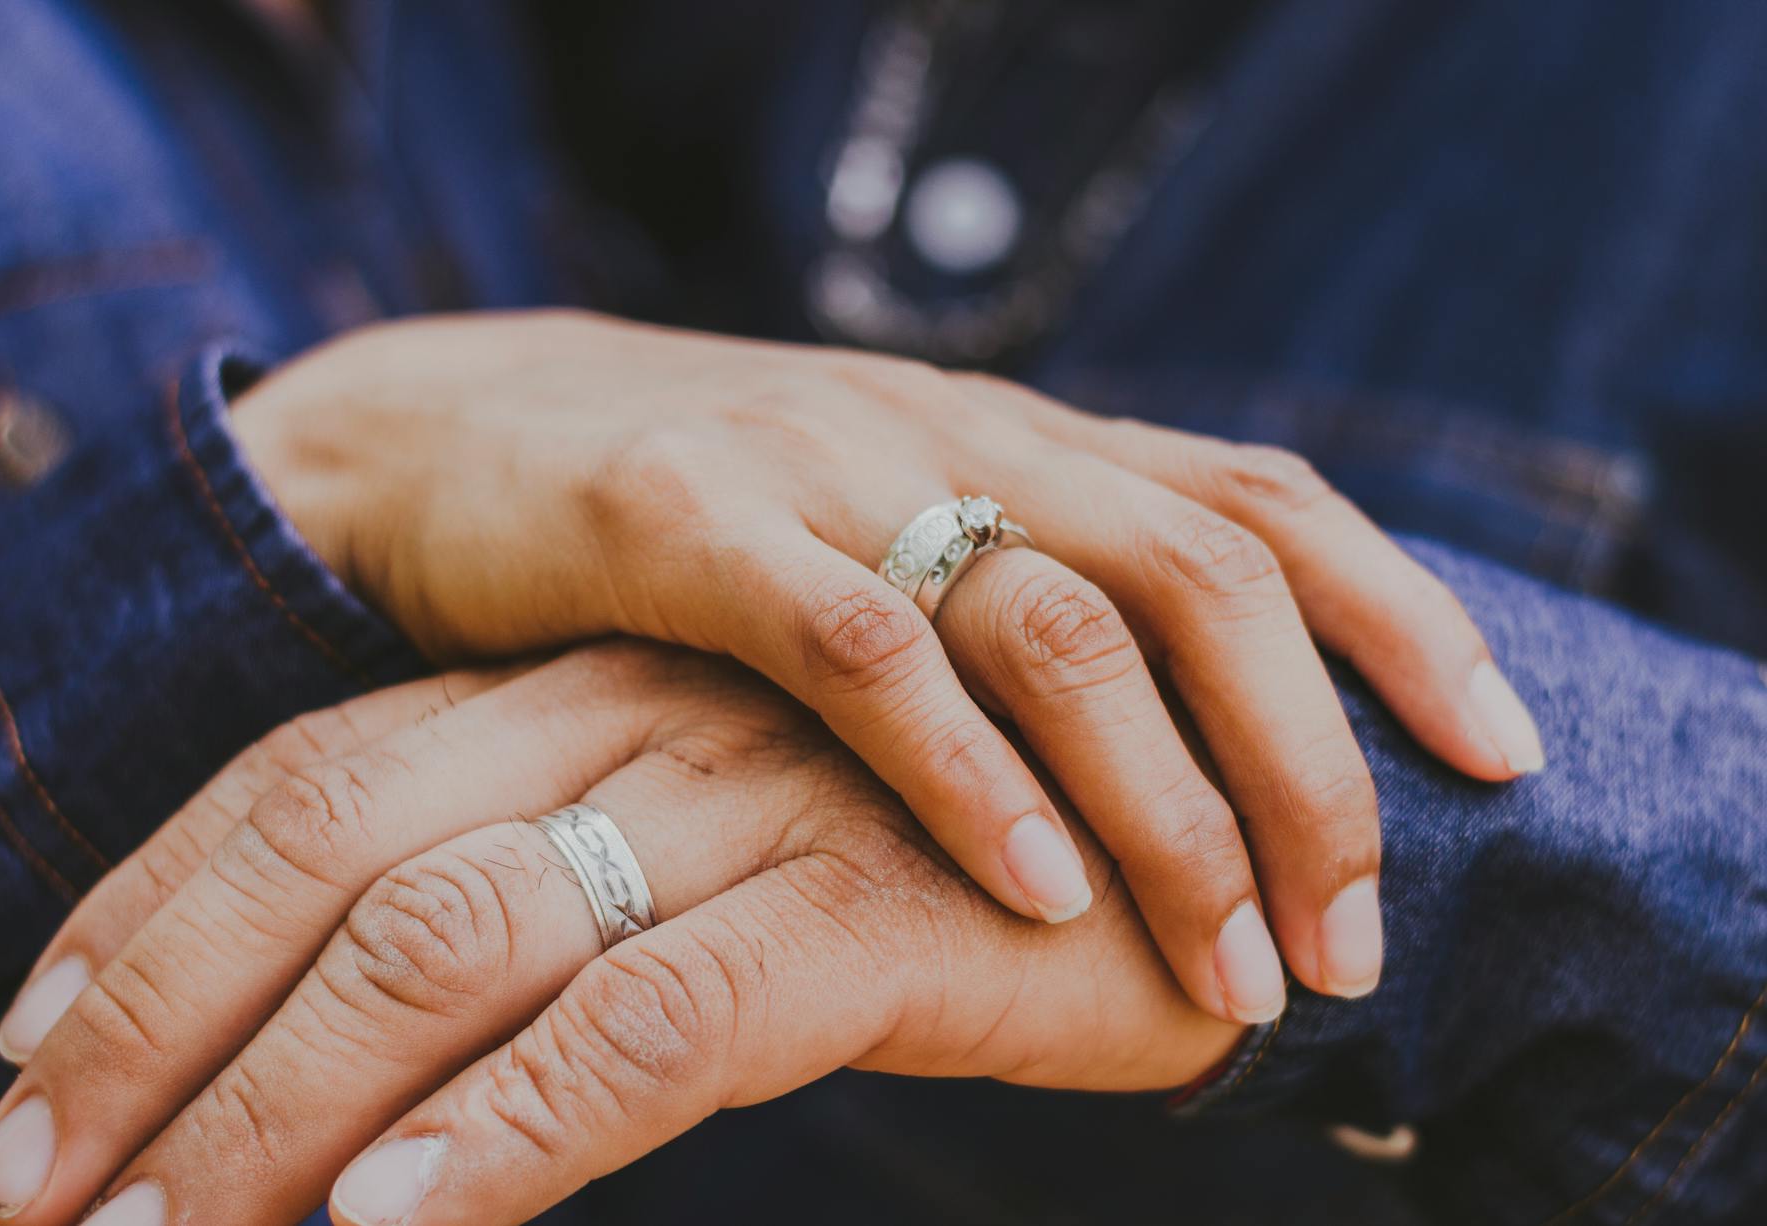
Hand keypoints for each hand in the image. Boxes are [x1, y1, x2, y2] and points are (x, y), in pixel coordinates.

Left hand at [0, 643, 1239, 1225]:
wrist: (1199, 851)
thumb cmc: (934, 872)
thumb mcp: (715, 852)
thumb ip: (561, 895)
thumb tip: (374, 1043)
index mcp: (587, 690)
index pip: (308, 774)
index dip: (146, 913)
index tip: (27, 1062)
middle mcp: (639, 717)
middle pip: (336, 849)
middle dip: (154, 1029)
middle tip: (28, 1202)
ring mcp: (751, 800)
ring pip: (457, 937)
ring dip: (278, 1107)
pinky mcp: (861, 905)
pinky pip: (645, 1017)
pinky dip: (503, 1128)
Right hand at [232, 310, 1543, 1013]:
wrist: (449, 440)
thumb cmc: (696, 532)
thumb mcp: (887, 542)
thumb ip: (1016, 607)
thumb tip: (1180, 751)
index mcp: (1017, 436)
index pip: (1257, 501)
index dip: (1399, 618)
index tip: (1498, 756)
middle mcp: (951, 427)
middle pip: (1199, 571)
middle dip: (1308, 762)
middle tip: (1357, 940)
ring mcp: (820, 462)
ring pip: (1053, 615)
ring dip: (1168, 799)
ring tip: (1235, 959)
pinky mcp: (681, 515)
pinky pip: (858, 646)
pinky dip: (964, 770)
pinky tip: (1035, 888)